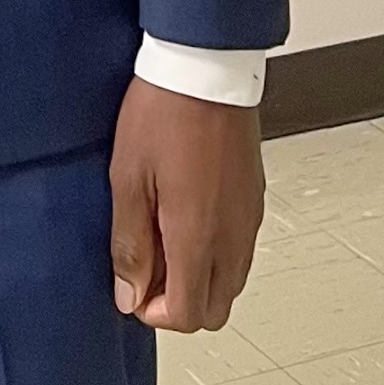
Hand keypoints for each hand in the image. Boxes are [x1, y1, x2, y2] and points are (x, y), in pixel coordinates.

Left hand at [109, 75, 264, 331]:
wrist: (205, 70)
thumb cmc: (163, 114)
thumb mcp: (127, 177)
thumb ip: (130, 242)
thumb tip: (130, 292)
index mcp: (198, 236)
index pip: (189, 314)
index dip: (155, 312)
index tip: (132, 287)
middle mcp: (233, 236)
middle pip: (216, 309)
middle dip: (179, 303)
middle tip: (145, 269)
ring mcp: (249, 219)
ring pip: (231, 282)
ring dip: (198, 278)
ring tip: (161, 238)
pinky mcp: (255, 200)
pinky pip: (239, 250)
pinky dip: (214, 253)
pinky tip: (184, 218)